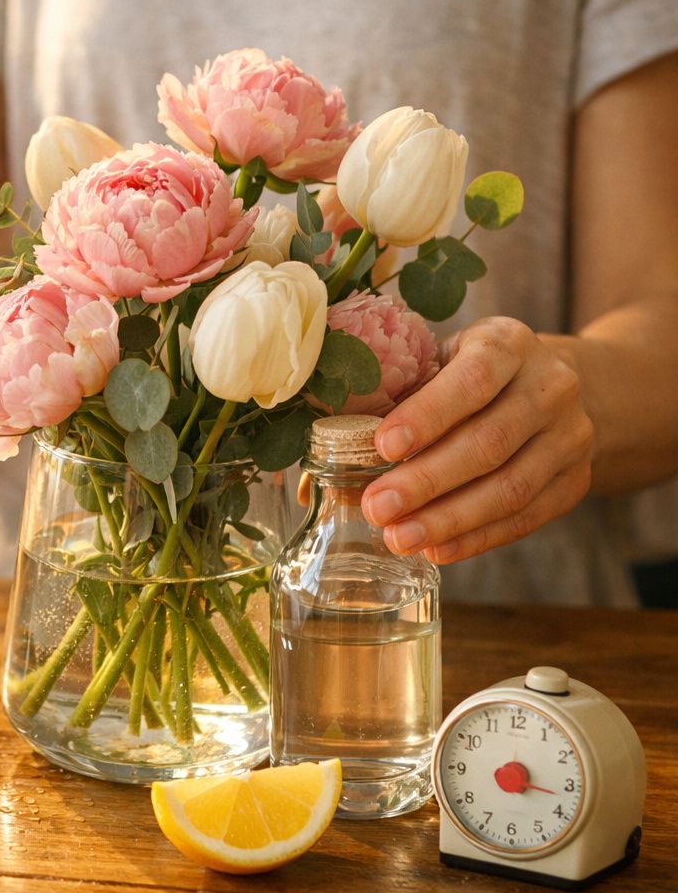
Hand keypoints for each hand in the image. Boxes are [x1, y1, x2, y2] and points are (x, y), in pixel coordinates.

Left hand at [360, 317, 593, 563]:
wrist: (556, 387)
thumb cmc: (471, 374)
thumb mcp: (438, 363)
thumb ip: (388, 400)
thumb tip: (317, 472)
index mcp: (508, 343)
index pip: (473, 379)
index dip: (428, 416)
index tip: (382, 447)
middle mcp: (550, 387)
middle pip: (489, 442)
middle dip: (427, 480)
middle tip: (376, 507)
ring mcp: (570, 436)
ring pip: (511, 487)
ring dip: (449, 519)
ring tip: (399, 537)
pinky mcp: (575, 481)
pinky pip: (526, 517)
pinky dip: (477, 538)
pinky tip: (435, 549)